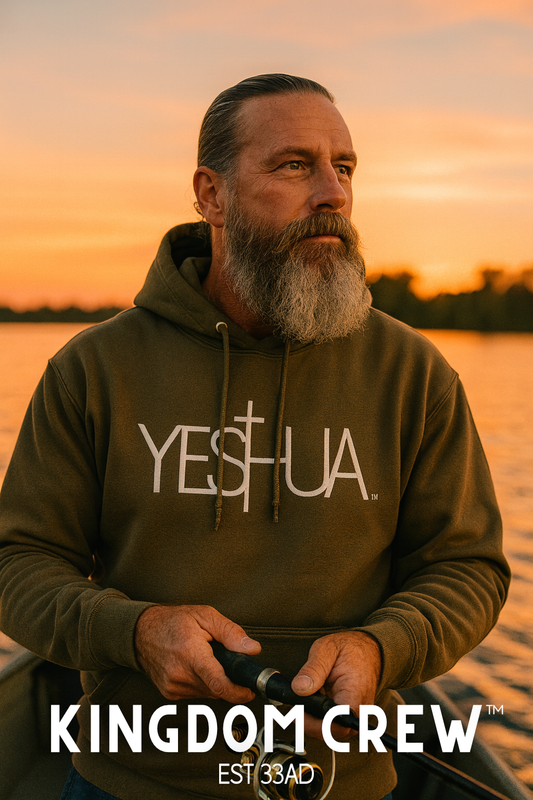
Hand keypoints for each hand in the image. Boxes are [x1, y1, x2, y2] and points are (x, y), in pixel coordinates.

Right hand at [134, 604, 260, 702]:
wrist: (141, 632)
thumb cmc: (172, 622)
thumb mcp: (205, 615)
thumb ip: (231, 633)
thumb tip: (252, 649)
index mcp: (191, 654)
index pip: (218, 683)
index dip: (238, 692)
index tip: (249, 691)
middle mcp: (180, 674)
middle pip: (217, 689)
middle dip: (228, 678)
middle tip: (227, 661)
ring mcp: (173, 686)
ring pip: (208, 693)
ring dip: (215, 680)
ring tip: (207, 659)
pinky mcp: (170, 693)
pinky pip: (197, 693)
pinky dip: (203, 682)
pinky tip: (196, 666)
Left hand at [291, 631, 381, 739]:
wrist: (369, 650)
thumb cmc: (351, 649)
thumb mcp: (326, 649)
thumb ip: (313, 668)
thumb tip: (299, 688)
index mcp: (354, 692)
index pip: (338, 721)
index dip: (314, 724)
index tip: (297, 713)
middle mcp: (359, 710)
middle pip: (330, 731)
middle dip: (307, 722)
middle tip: (293, 705)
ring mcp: (355, 716)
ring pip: (329, 731)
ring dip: (311, 720)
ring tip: (304, 700)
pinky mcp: (349, 718)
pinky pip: (331, 725)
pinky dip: (317, 717)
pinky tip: (312, 703)